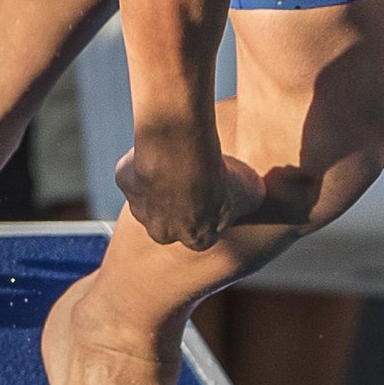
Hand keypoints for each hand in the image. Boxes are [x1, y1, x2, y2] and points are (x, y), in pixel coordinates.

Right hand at [113, 145, 263, 250]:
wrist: (182, 155)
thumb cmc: (220, 175)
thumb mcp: (252, 193)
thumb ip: (250, 200)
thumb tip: (259, 198)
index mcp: (197, 239)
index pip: (202, 234)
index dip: (208, 213)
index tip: (215, 193)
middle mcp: (164, 233)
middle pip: (170, 221)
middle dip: (179, 202)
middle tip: (193, 175)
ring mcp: (140, 209)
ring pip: (149, 197)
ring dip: (160, 182)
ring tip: (179, 156)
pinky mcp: (124, 182)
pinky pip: (135, 172)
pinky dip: (144, 160)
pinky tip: (160, 145)